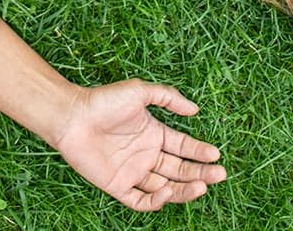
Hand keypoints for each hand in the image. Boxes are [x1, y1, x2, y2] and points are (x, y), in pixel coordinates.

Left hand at [51, 80, 225, 211]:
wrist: (72, 116)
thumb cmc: (104, 101)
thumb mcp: (140, 91)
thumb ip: (168, 97)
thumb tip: (195, 110)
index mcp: (153, 134)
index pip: (183, 147)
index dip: (200, 151)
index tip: (216, 154)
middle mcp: (145, 155)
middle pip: (179, 169)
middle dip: (200, 173)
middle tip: (220, 175)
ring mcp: (132, 172)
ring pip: (165, 188)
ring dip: (185, 189)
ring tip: (202, 186)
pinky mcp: (117, 186)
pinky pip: (141, 200)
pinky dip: (157, 201)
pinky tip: (171, 192)